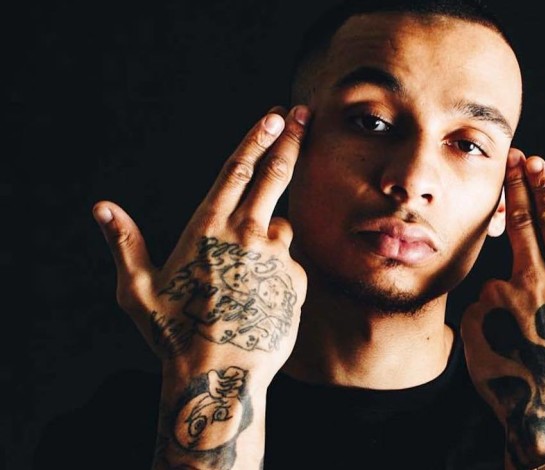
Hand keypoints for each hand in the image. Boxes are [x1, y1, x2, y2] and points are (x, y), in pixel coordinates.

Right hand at [92, 104, 309, 468]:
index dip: (255, 138)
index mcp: (207, 228)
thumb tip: (102, 207)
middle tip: (302, 115)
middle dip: (289, 140)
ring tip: (245, 272)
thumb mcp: (138, 291)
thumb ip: (125, 245)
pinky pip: (289, 263)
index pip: (236, 170)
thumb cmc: (174, 335)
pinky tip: (258, 297)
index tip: (272, 114)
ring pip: (281, 225)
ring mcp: (276, 256)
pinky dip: (277, 269)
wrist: (221, 378)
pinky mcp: (296, 279)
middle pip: (275, 176)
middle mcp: (246, 233)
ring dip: (269, 232)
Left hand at [460, 149, 544, 469]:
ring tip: (522, 336)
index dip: (543, 187)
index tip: (533, 160)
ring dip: (507, 299)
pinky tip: (503, 347)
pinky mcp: (473, 316)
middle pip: (520, 222)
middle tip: (509, 159)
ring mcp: (499, 297)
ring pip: (499, 282)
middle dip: (515, 187)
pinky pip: (481, 310)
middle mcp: (533, 280)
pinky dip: (490, 321)